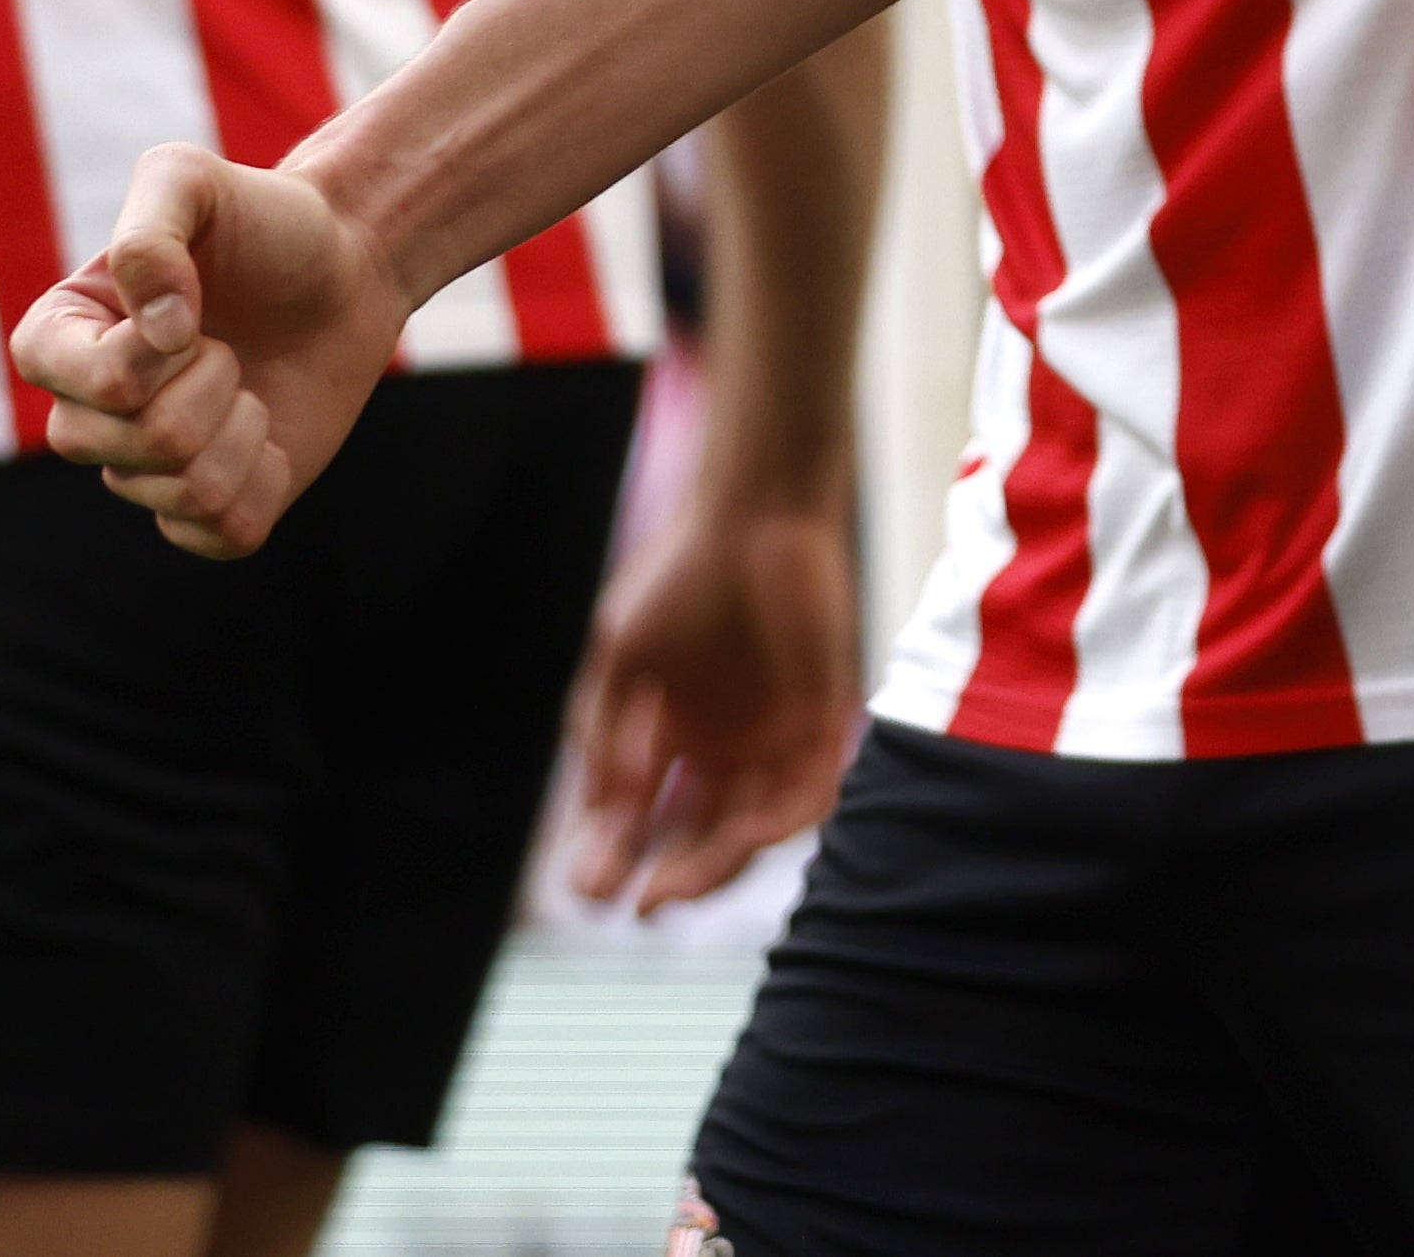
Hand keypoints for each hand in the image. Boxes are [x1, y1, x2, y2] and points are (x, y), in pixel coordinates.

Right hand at [9, 143, 407, 557]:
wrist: (345, 263)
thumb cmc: (261, 219)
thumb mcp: (192, 181)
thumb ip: (149, 234)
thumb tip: (158, 332)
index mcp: (60, 337)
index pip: (81, 385)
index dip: (150, 359)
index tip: (196, 311)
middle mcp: (89, 409)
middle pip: (129, 448)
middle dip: (209, 386)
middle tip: (229, 343)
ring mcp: (144, 463)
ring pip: (182, 493)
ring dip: (243, 427)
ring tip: (249, 380)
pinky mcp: (206, 502)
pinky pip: (223, 535)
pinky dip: (265, 482)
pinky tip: (269, 433)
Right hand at [564, 490, 860, 912]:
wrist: (755, 509)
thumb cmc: (682, 570)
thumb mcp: (623, 657)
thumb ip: (608, 734)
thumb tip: (604, 815)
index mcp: (673, 732)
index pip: (645, 817)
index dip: (619, 857)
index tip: (591, 892)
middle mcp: (725, 744)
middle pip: (698, 836)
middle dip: (671, 877)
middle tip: (641, 905)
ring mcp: (773, 736)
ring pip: (750, 828)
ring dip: (715, 866)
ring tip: (673, 886)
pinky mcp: (822, 718)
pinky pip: (807, 792)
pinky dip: (778, 824)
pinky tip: (743, 837)